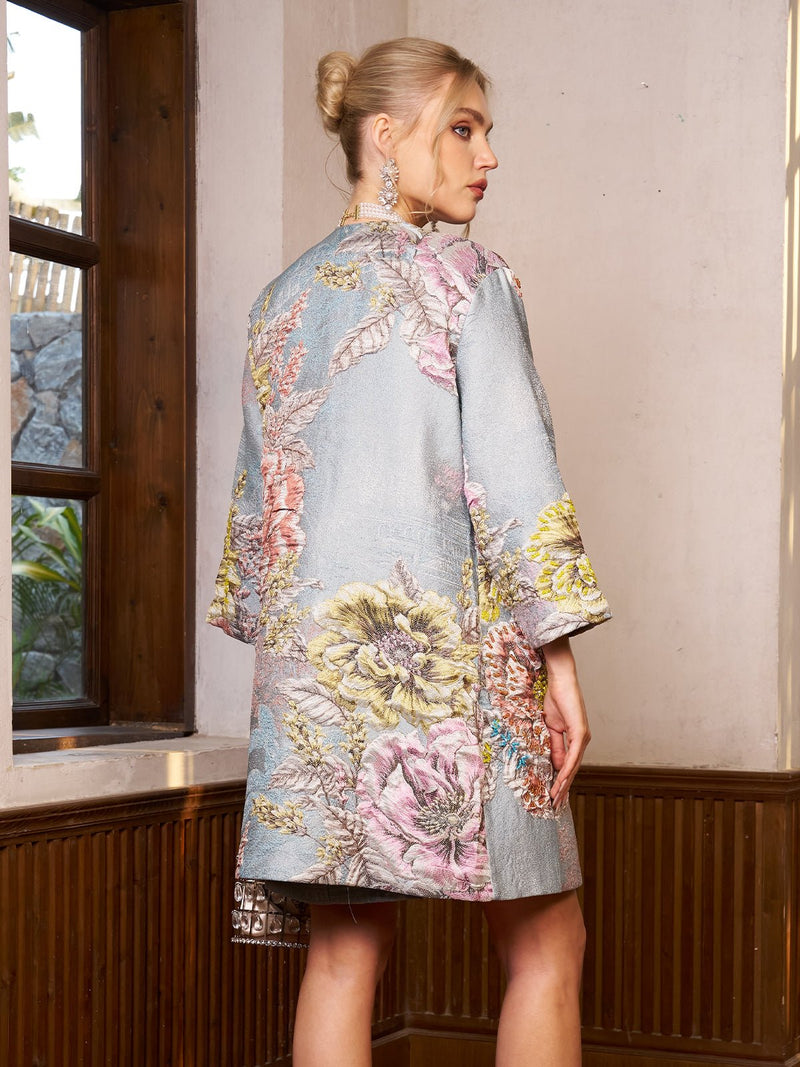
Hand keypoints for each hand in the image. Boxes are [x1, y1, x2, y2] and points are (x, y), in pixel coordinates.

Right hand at [540, 637, 590, 811]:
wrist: (561, 681)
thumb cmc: (556, 699)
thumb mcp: (551, 727)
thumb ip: (555, 746)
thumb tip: (557, 766)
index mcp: (576, 739)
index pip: (569, 765)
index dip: (562, 780)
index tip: (554, 793)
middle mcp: (583, 741)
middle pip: (573, 769)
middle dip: (564, 787)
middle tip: (555, 804)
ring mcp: (583, 737)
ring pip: (574, 766)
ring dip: (564, 783)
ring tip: (556, 797)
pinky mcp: (580, 733)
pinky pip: (573, 756)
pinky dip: (567, 769)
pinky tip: (561, 780)